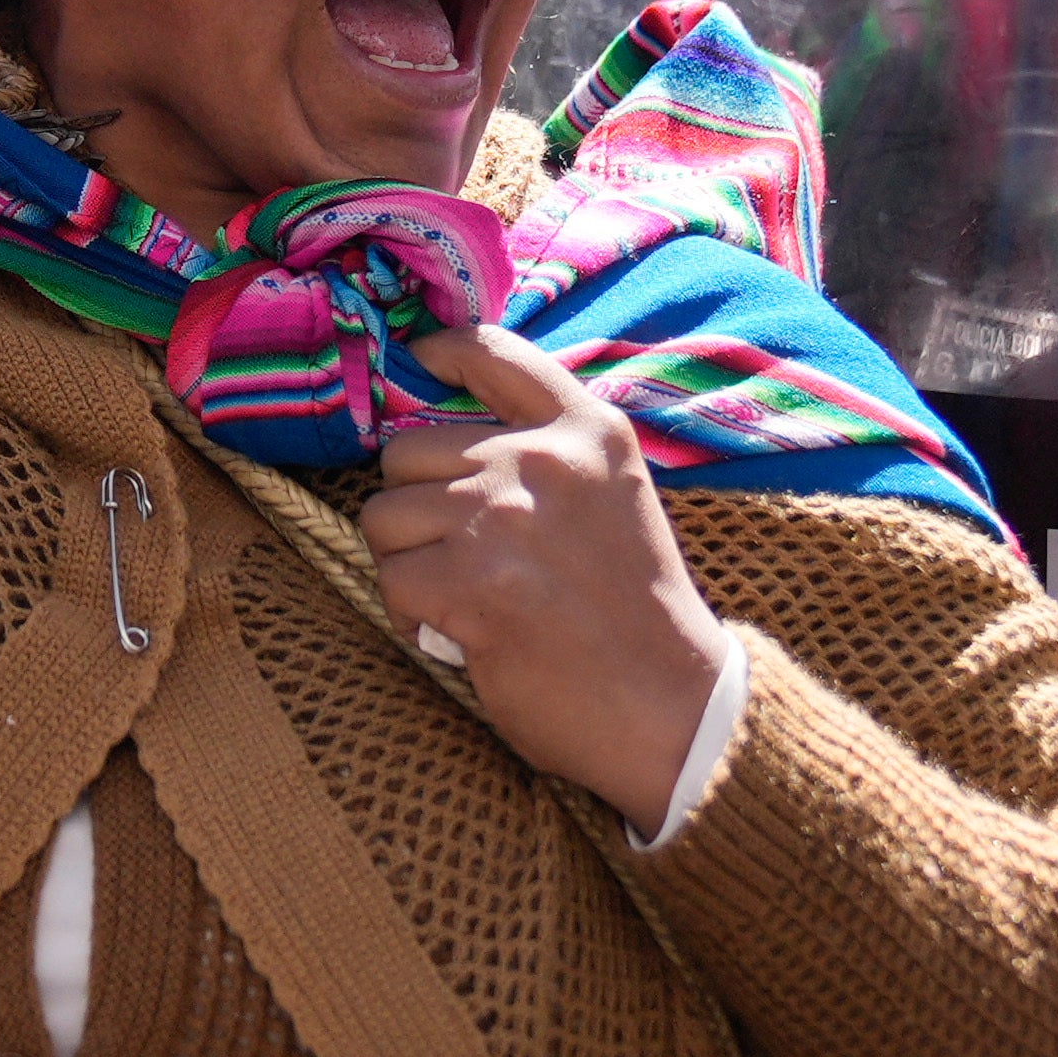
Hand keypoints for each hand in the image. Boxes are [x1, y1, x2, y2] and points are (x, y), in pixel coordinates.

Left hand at [360, 321, 729, 834]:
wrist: (673, 706)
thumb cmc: (636, 615)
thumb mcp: (614, 501)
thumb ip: (549, 460)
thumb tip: (450, 446)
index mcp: (589, 431)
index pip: (496, 353)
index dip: (443, 350)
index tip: (418, 359)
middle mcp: (543, 460)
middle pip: (406, 451)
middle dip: (415, 507)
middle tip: (458, 558)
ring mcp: (504, 516)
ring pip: (384, 515)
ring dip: (406, 563)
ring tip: (457, 599)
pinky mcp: (471, 581)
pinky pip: (391, 580)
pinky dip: (409, 616)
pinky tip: (452, 635)